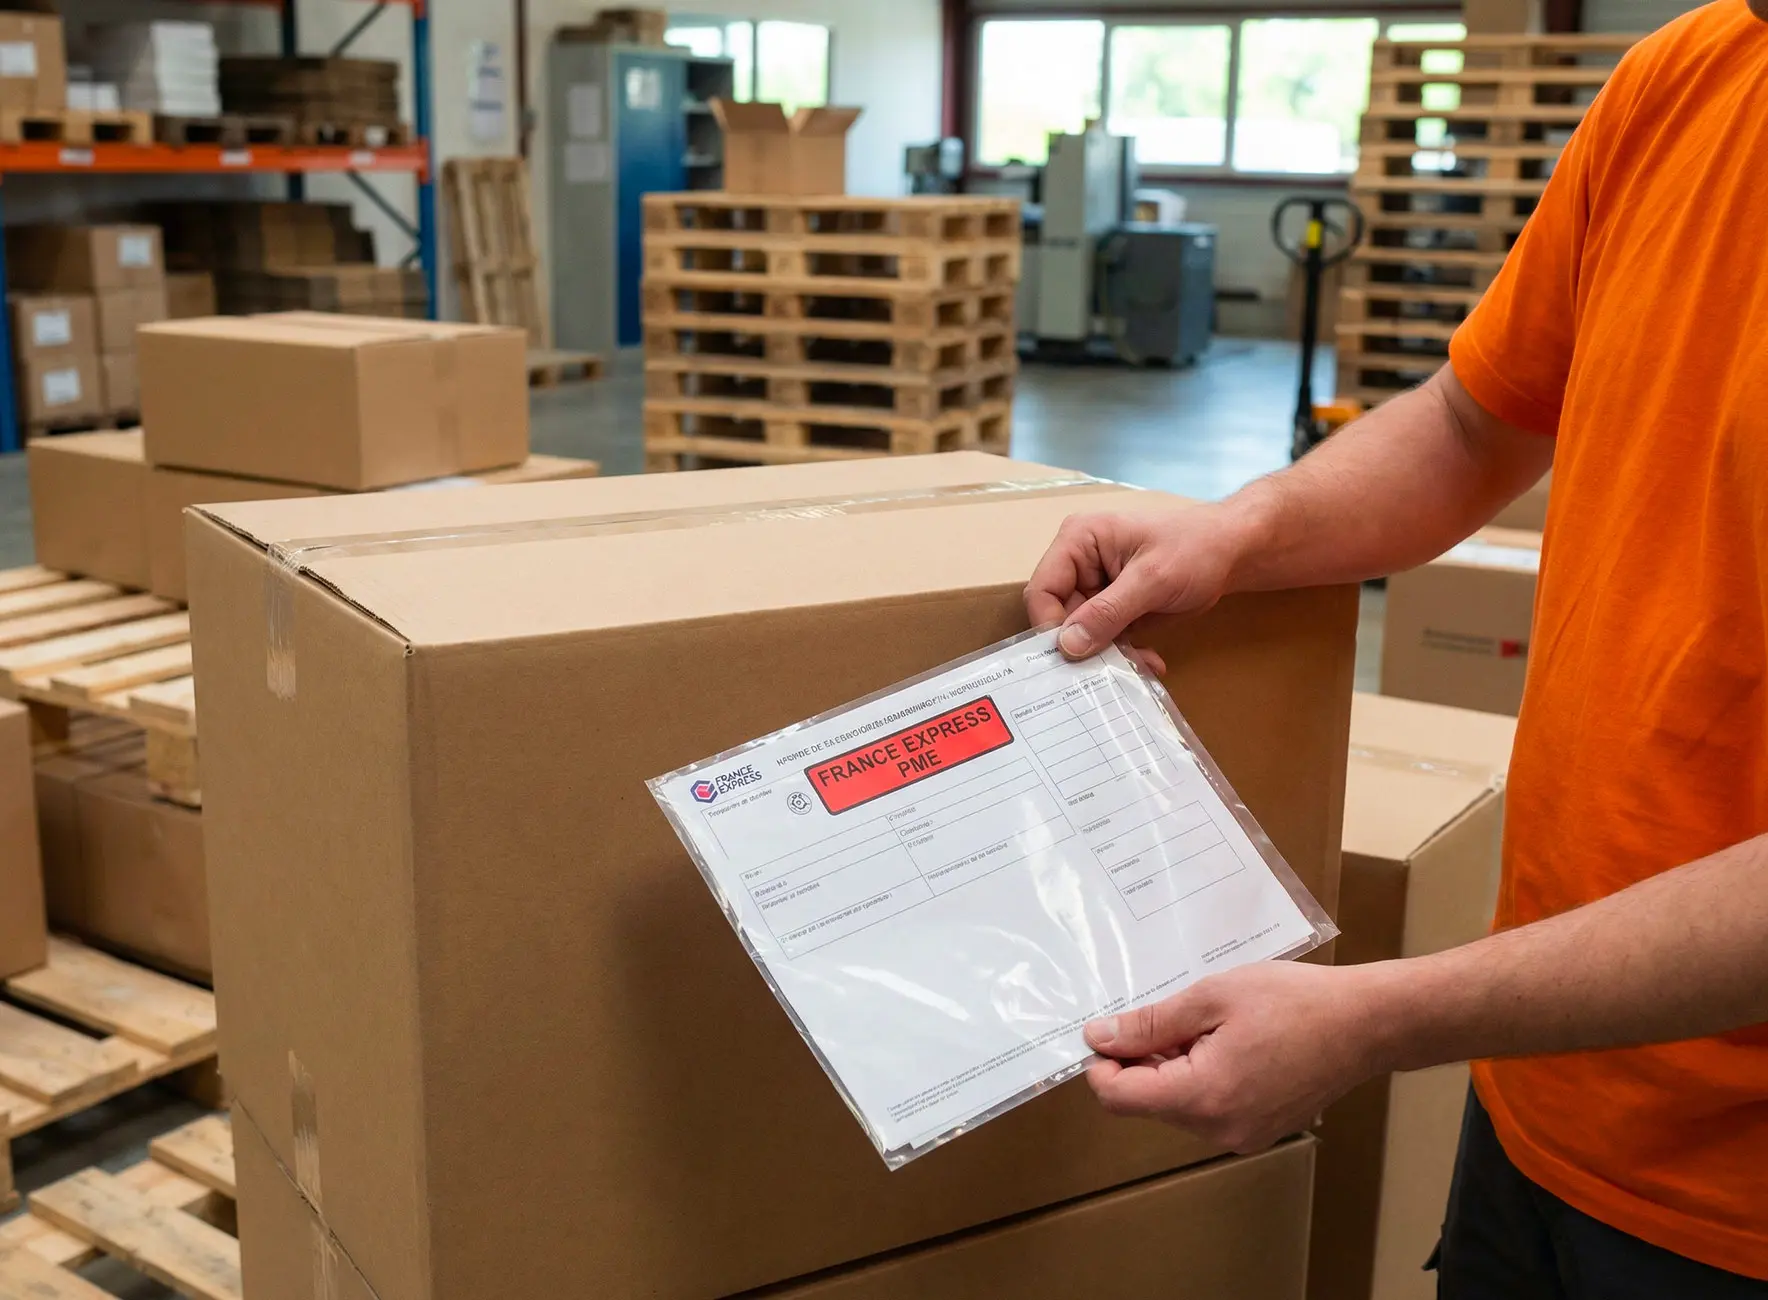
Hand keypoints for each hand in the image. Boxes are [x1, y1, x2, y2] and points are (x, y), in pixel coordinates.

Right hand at [1023, 505, 1251, 666]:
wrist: (1234, 552)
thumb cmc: (1196, 549)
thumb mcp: (1152, 580)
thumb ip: (1108, 612)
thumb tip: (1068, 646)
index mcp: (1078, 541)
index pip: (1042, 590)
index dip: (1050, 627)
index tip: (1071, 659)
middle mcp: (1079, 563)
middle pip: (1060, 617)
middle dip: (1086, 646)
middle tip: (1110, 671)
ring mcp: (1095, 587)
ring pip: (1082, 634)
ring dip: (1108, 654)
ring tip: (1141, 665)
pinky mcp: (1113, 607)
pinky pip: (1104, 638)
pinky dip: (1123, 653)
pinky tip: (1149, 661)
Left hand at [1082, 960, 1396, 1153]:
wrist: (1365, 1023)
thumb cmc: (1294, 1001)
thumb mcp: (1211, 998)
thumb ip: (1151, 1024)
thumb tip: (1101, 1037)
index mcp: (1204, 1096)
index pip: (1119, 1098)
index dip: (1102, 1064)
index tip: (1108, 1030)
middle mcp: (1219, 1129)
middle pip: (1146, 1102)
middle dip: (1141, 1060)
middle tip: (1170, 1015)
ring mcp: (1241, 1136)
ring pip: (1175, 1105)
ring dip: (1172, 1067)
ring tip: (1206, 1025)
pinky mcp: (1257, 1131)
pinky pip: (1206, 1109)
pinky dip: (1199, 1078)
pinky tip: (1225, 1042)